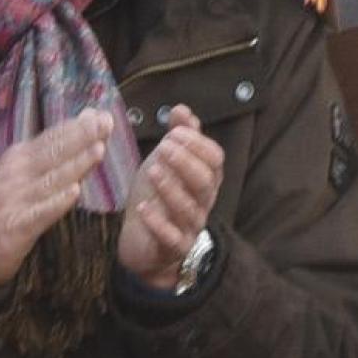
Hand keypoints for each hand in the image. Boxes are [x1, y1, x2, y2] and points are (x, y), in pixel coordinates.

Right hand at [0, 110, 114, 292]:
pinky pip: (39, 214)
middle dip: (80, 137)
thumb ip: (54, 148)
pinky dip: (56, 202)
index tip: (102, 115)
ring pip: (50, 180)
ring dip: (74, 165)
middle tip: (104, 124)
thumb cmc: (2, 202)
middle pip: (52, 153)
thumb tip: (86, 118)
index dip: (77, 127)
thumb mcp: (22, 170)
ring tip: (98, 150)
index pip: (51, 138)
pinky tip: (74, 193)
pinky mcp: (16, 227)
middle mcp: (16, 174)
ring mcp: (15, 200)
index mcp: (19, 158)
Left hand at [118, 106, 224, 290]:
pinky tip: (143, 208)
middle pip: (205, 182)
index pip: (215, 160)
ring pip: (188, 208)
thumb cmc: (157, 195)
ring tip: (152, 171)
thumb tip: (182, 109)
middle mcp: (202, 202)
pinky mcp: (173, 247)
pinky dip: (158, 223)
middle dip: (186, 163)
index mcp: (204, 179)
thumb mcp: (165, 161)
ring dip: (171, 188)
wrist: (142, 240)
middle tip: (164, 148)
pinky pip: (171, 238)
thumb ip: (178, 137)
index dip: (197, 145)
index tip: (174, 131)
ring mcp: (189, 226)